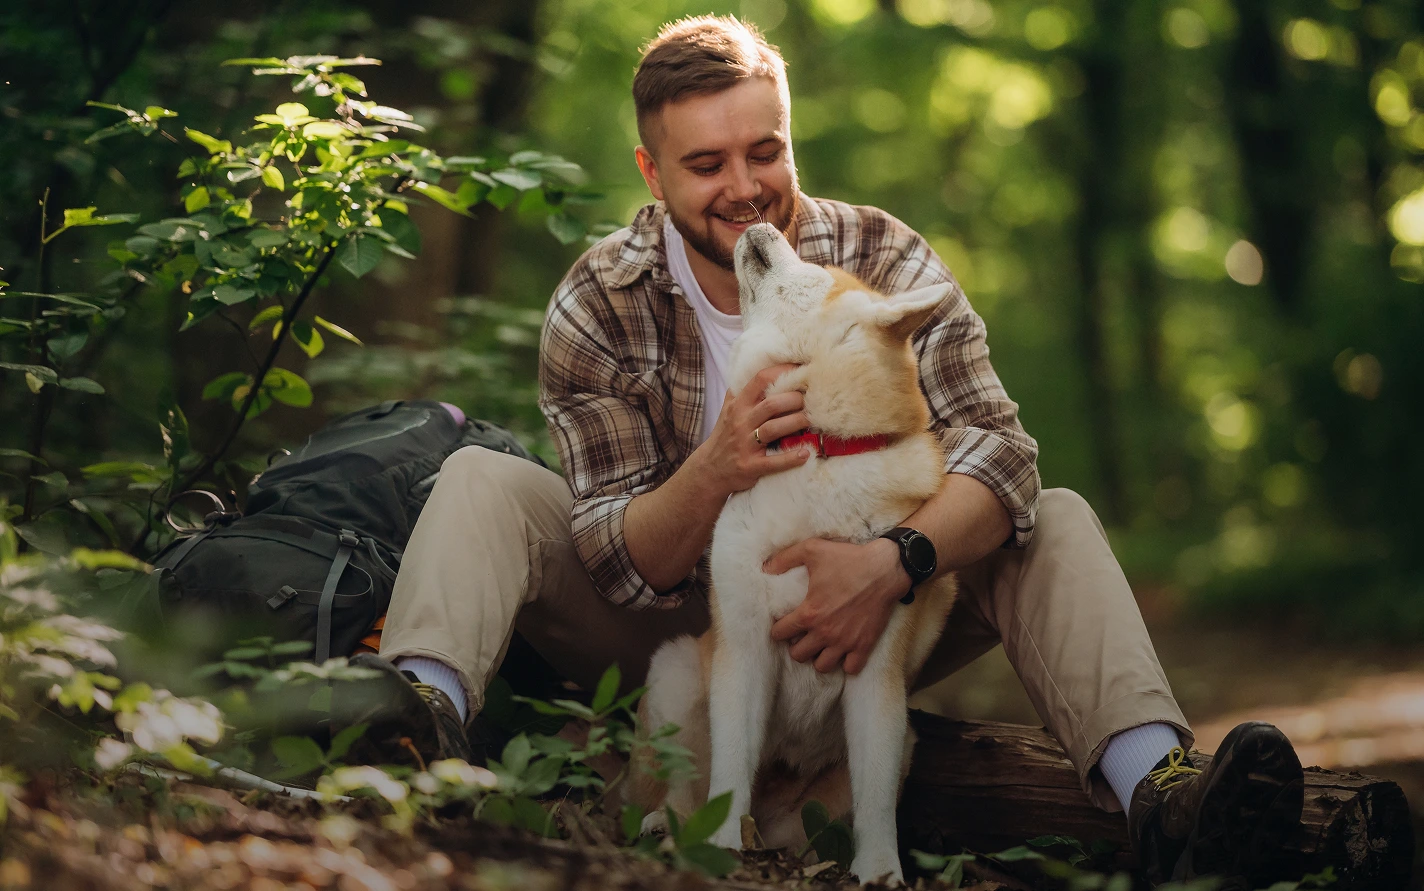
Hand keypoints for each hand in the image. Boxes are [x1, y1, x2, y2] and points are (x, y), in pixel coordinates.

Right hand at [695, 364, 810, 495]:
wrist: (710, 470)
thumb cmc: (725, 437)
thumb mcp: (728, 411)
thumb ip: (742, 392)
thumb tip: (760, 369)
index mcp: (738, 406)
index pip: (759, 380)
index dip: (782, 372)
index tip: (802, 369)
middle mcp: (740, 422)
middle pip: (771, 404)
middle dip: (795, 399)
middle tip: (812, 400)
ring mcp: (745, 445)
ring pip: (773, 429)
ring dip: (796, 422)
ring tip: (812, 420)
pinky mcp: (750, 466)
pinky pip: (773, 462)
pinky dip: (790, 458)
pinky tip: (805, 453)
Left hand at [766, 537, 911, 674]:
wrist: (885, 569)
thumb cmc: (848, 559)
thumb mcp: (812, 550)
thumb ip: (785, 558)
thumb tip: (765, 568)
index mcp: (809, 613)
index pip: (781, 634)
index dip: (778, 629)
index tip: (783, 625)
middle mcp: (824, 633)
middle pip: (798, 655)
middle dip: (796, 646)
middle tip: (802, 635)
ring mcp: (845, 642)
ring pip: (822, 666)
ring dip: (818, 657)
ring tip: (821, 645)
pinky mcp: (864, 645)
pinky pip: (850, 668)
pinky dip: (845, 663)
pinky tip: (843, 651)